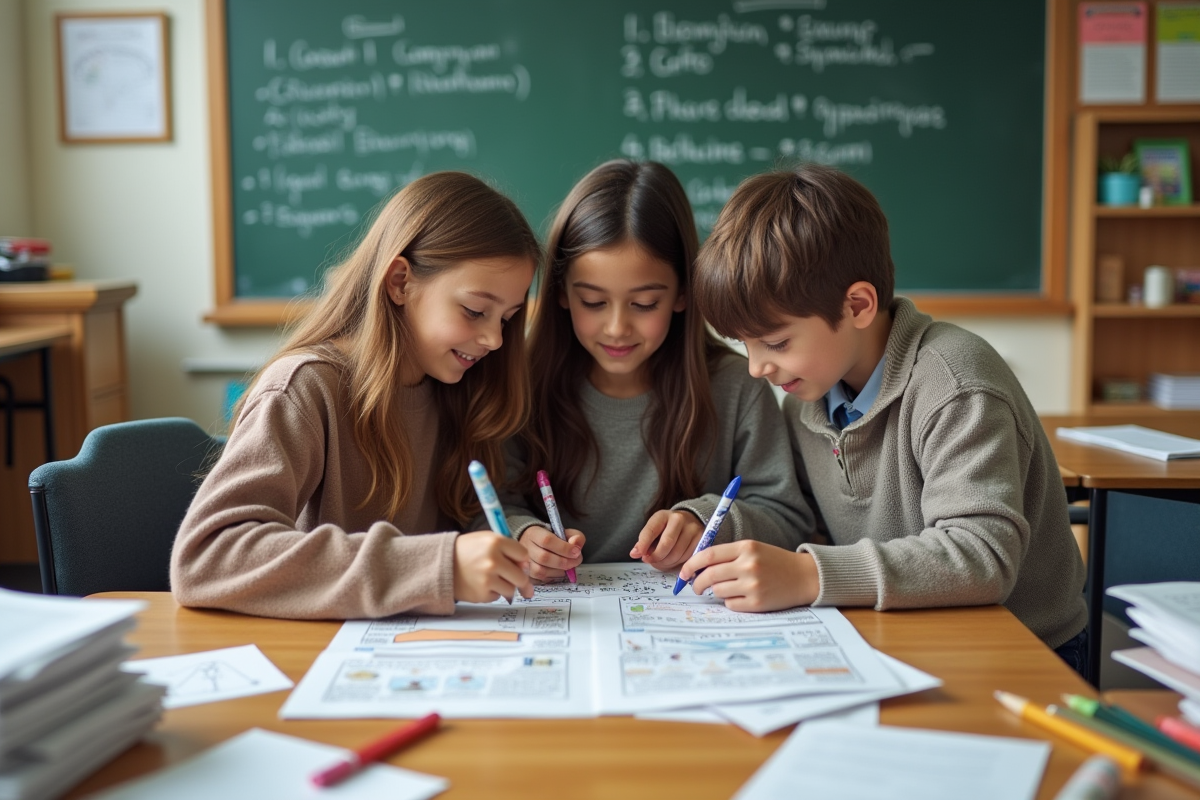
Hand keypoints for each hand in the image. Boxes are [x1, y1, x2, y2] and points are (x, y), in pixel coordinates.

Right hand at [453, 531, 534, 602]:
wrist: (441, 565)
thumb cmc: (466, 551)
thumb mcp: (486, 539)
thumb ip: (508, 549)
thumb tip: (526, 568)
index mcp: (495, 542)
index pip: (523, 555)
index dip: (521, 559)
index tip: (517, 562)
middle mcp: (493, 561)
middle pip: (521, 576)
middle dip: (521, 579)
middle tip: (517, 580)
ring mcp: (487, 579)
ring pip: (511, 589)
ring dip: (505, 586)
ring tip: (490, 578)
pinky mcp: (482, 594)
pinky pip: (497, 596)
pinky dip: (492, 592)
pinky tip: (481, 584)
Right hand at [519, 526, 584, 582]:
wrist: (535, 545)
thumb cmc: (552, 540)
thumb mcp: (565, 533)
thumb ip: (575, 536)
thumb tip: (576, 544)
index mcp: (534, 534)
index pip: (547, 540)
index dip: (564, 548)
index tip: (576, 552)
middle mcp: (525, 548)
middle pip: (543, 558)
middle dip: (563, 562)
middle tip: (575, 561)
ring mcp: (523, 563)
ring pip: (540, 571)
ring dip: (558, 571)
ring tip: (567, 568)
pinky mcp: (526, 575)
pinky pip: (539, 580)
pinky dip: (552, 577)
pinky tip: (558, 572)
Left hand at [630, 509, 704, 571]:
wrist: (688, 520)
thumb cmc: (666, 528)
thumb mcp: (654, 529)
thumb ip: (644, 541)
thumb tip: (635, 554)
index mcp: (663, 515)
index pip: (651, 530)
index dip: (643, 545)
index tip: (637, 555)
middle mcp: (679, 519)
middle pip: (666, 544)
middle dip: (656, 557)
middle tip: (650, 561)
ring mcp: (692, 528)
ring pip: (677, 554)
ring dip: (666, 563)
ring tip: (660, 562)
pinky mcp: (701, 539)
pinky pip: (688, 557)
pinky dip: (678, 563)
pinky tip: (672, 560)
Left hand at [681, 541, 819, 611]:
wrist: (805, 576)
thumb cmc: (774, 562)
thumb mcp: (752, 549)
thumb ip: (727, 555)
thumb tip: (696, 568)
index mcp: (746, 547)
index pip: (708, 555)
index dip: (691, 565)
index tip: (684, 572)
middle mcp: (749, 565)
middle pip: (709, 576)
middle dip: (697, 583)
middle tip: (696, 587)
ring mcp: (753, 585)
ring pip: (718, 591)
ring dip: (716, 591)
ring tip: (729, 588)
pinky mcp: (758, 603)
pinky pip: (730, 604)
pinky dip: (731, 601)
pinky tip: (743, 596)